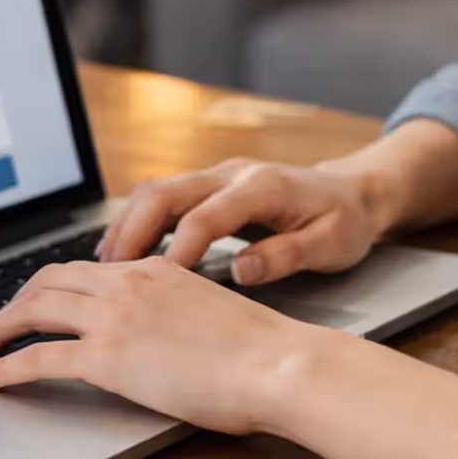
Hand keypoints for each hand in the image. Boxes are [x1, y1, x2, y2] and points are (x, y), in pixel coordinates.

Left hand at [0, 256, 332, 434]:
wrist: (278, 364)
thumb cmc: (262, 352)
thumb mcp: (209, 314)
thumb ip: (175, 314)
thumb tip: (160, 337)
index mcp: (154, 270)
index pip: (85, 269)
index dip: (49, 286)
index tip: (34, 304)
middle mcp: (128, 284)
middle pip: (47, 281)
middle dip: (13, 303)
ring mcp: (115, 318)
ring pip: (33, 310)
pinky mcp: (108, 357)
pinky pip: (36, 358)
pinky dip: (1, 369)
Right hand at [96, 157, 387, 285]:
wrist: (354, 192)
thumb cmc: (345, 222)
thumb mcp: (331, 245)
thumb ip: (286, 256)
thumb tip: (241, 270)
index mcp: (262, 187)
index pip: (205, 216)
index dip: (179, 249)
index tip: (157, 285)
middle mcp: (232, 173)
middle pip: (165, 193)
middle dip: (132, 232)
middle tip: (108, 276)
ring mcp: (218, 176)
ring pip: (156, 192)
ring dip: (127, 226)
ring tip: (103, 269)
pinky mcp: (211, 186)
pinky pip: (163, 199)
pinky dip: (138, 224)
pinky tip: (122, 254)